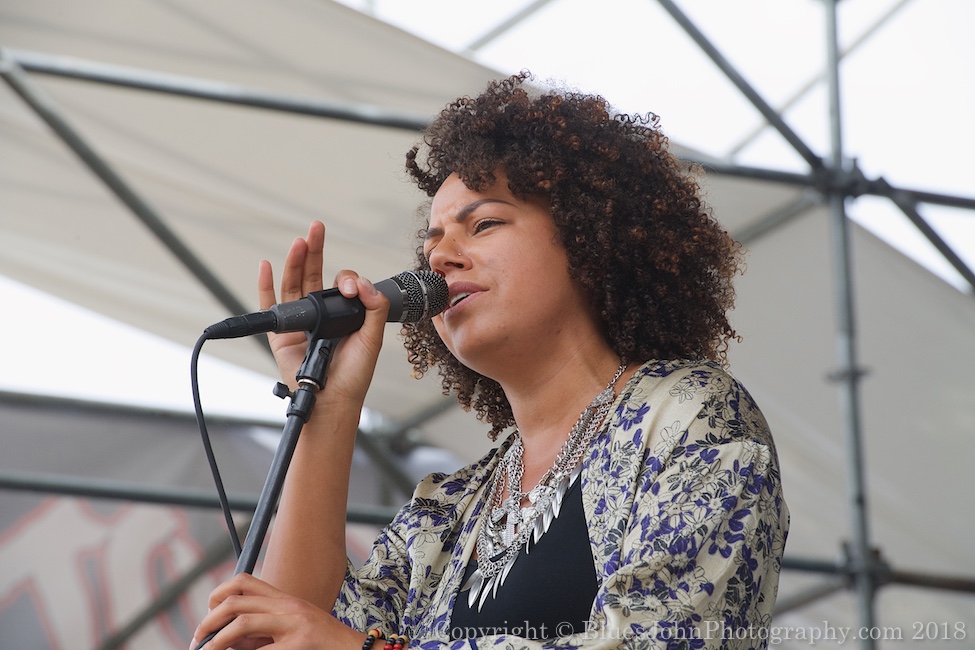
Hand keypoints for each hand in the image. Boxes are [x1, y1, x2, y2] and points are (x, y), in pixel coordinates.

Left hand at [190, 574, 363, 649]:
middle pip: (235, 601)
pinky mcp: (300, 645)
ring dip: (216, 640)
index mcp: (285, 600)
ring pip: (242, 623)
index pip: (243, 582)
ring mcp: (295, 624)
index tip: (208, 618)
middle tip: (198, 641)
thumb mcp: (291, 631)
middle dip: (208, 621)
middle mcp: (288, 607)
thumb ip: (261, 632)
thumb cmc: (323, 646)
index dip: (217, 596)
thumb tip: (223, 640)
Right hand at [259, 221, 389, 404]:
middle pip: (314, 276)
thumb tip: (360, 282)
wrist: (333, 400)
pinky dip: (265, 285)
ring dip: (294, 262)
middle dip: (315, 251)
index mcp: (343, 314)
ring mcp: (300, 323)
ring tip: (299, 241)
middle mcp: (321, 315)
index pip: (342, 285)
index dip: (346, 280)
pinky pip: (270, 306)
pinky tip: (266, 264)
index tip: (350, 287)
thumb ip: (373, 308)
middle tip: (316, 228)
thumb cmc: (353, 375)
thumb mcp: (373, 337)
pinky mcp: (281, 335)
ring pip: (293, 285)